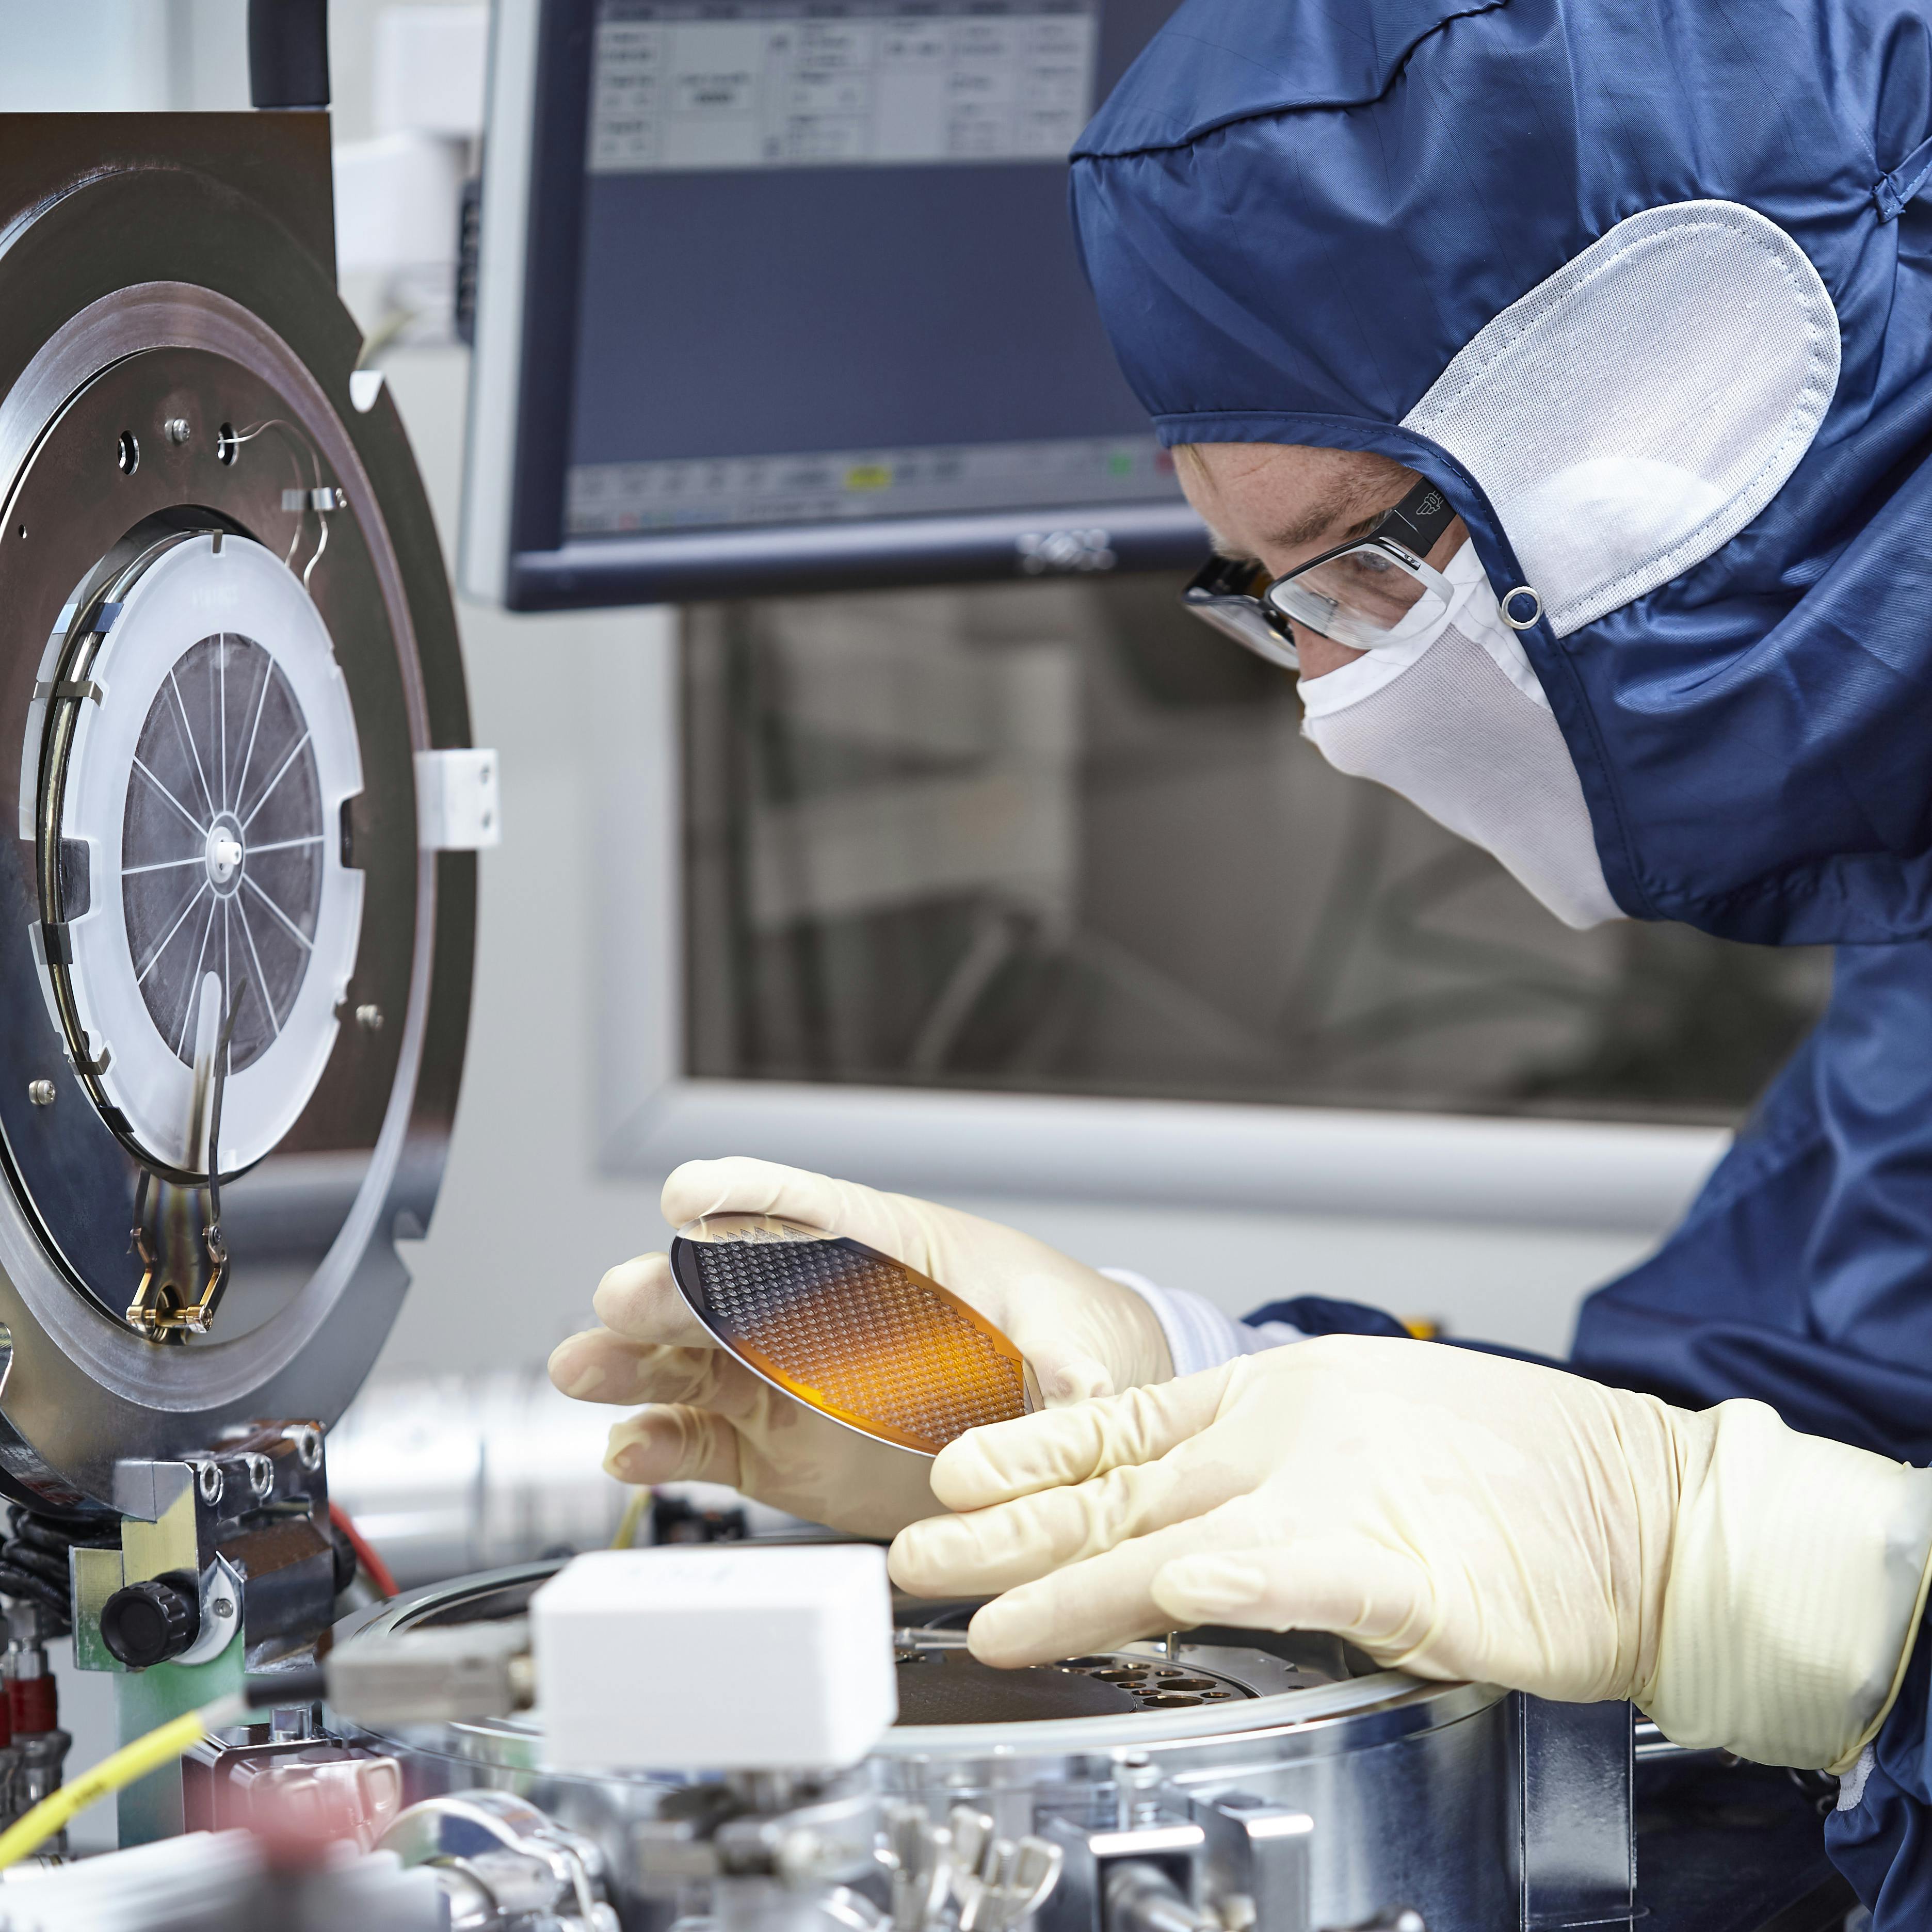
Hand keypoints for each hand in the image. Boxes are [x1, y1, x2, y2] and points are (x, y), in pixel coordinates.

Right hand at [548, 1157, 1172, 1539]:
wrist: (1049, 1418)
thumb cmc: (1057, 1341)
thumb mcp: (1079, 1346)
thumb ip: (1071, 1377)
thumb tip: (1077, 1406)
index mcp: (886, 1248)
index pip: (811, 1208)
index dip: (746, 1197)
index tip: (690, 1195)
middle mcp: (816, 1307)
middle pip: (728, 1282)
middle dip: (672, 1287)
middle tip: (625, 1300)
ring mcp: (785, 1377)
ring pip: (692, 1360)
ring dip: (636, 1362)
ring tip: (587, 1369)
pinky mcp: (773, 1448)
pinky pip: (703, 1444)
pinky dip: (661, 1448)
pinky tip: (629, 1450)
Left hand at [888, 1337, 1931, 1770]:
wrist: (1648, 1513)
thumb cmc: (1511, 1483)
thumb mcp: (1360, 1445)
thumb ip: (1264, 1477)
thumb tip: (1175, 1524)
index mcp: (1278, 1405)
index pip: (1122, 1430)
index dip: (1032, 1453)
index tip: (955, 1473)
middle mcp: (1289, 1441)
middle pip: (1116, 1487)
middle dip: (1006, 1524)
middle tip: (911, 1548)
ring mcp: (1339, 1495)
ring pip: (1168, 1534)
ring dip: (1067, 1575)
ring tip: (978, 1605)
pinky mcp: (1404, 1564)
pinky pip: (1290, 1575)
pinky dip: (1217, 1581)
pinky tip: (1151, 1596)